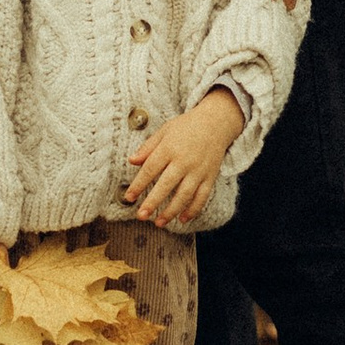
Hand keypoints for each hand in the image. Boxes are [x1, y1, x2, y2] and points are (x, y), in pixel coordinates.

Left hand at [123, 90, 242, 229]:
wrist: (216, 122)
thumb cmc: (186, 126)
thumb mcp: (164, 131)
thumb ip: (148, 147)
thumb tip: (131, 161)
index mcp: (169, 148)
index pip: (150, 169)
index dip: (138, 184)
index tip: (128, 197)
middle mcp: (184, 161)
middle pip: (166, 185)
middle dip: (152, 202)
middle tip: (141, 216)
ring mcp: (198, 170)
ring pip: (184, 195)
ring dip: (171, 211)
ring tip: (159, 222)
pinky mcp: (210, 177)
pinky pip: (202, 197)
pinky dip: (193, 210)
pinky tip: (182, 219)